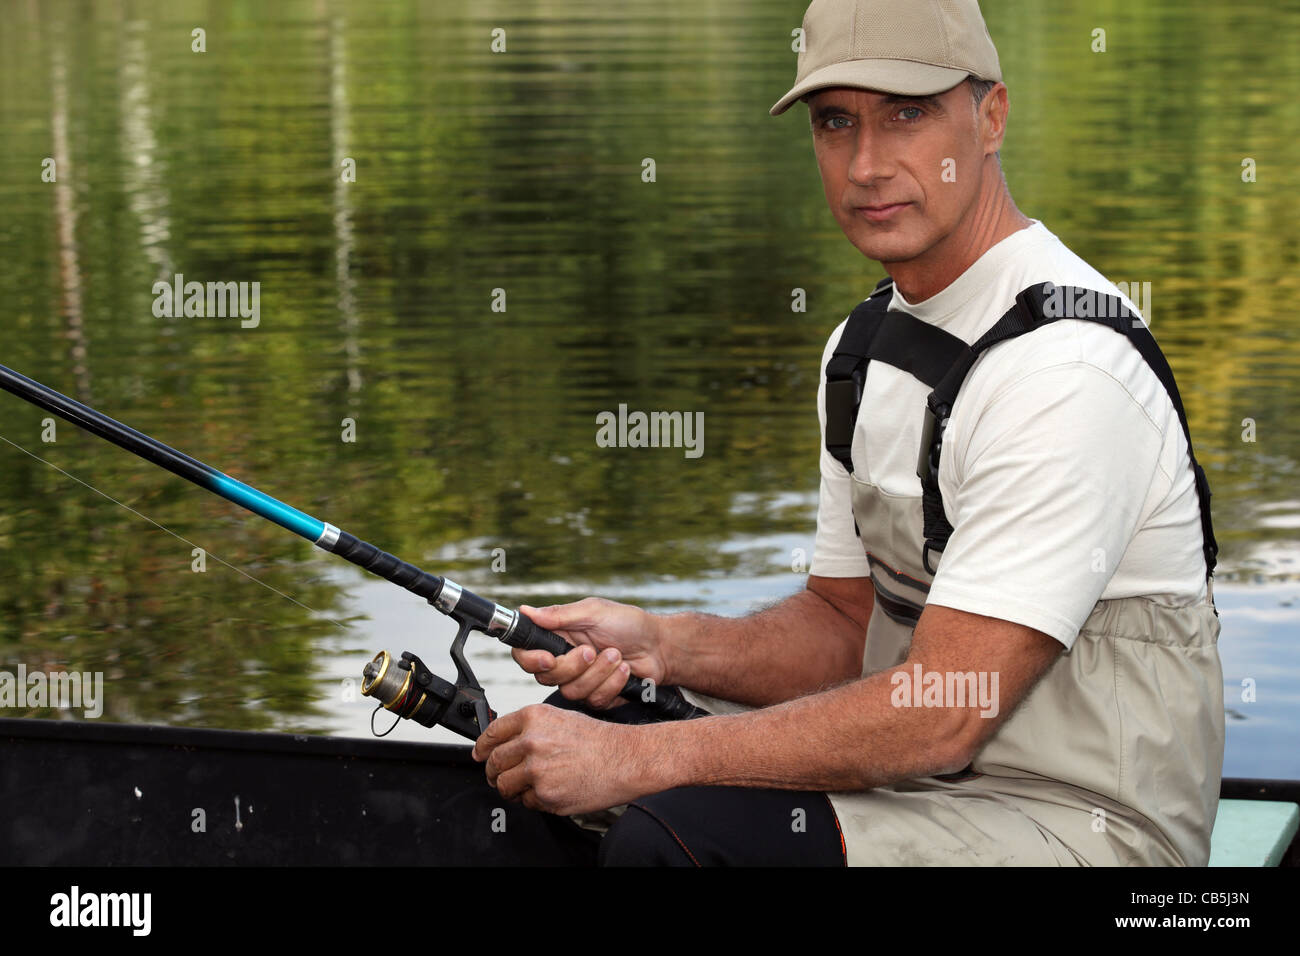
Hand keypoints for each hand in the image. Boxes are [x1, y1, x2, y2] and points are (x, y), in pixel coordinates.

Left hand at [472, 704, 653, 814]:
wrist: (625, 759)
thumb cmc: (598, 740)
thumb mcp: (561, 718)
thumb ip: (530, 727)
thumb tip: (504, 740)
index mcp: (533, 718)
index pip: (492, 734)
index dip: (482, 747)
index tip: (480, 755)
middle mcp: (532, 741)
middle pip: (494, 762)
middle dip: (494, 772)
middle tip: (500, 776)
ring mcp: (537, 769)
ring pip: (504, 785)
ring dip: (511, 789)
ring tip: (526, 787)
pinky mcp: (545, 794)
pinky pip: (526, 802)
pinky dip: (534, 800)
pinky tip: (550, 790)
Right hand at [513, 597, 667, 709]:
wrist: (660, 647)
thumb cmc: (629, 624)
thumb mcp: (594, 611)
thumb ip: (560, 615)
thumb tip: (526, 611)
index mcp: (559, 637)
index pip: (526, 653)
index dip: (531, 660)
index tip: (549, 658)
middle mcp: (565, 661)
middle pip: (546, 676)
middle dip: (572, 666)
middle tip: (593, 650)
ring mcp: (581, 681)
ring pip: (571, 691)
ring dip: (598, 673)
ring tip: (616, 655)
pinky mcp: (597, 697)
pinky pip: (594, 700)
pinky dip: (612, 684)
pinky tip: (625, 670)